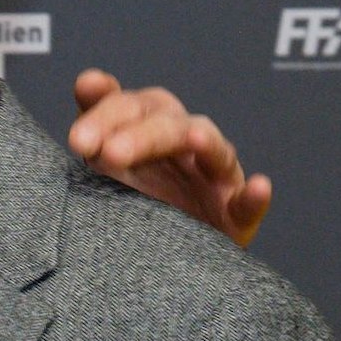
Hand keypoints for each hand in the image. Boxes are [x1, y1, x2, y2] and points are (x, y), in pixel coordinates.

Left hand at [66, 69, 271, 247]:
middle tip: (103, 153)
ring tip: (191, 138)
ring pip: (212, 149)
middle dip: (137, 132)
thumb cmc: (131, 201)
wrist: (158, 259)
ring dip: (201, 140)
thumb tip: (88, 80)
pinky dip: (255, 196)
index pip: (131, 105)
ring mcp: (214, 178)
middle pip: (167, 121)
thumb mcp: (105, 166)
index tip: (82, 113)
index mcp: (148, 129)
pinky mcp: (236, 216)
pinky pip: (248, 204)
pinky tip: (259, 187)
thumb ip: (96, 127)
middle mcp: (184, 146)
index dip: (107, 108)